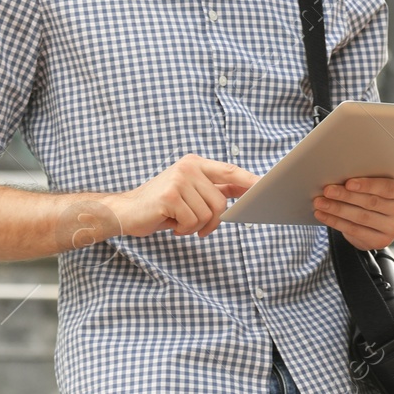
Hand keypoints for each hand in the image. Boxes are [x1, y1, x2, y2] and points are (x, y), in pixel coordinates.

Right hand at [104, 154, 257, 239]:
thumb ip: (215, 188)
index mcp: (195, 163)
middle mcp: (188, 167)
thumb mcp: (190, 192)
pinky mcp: (170, 196)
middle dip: (211, 221)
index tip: (266, 186)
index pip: (230, 171)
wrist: (127, 211)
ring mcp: (178, 180)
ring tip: (179, 221)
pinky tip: (171, 223)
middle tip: (196, 226)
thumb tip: (246, 190)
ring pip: (207, 214)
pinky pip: (192, 221)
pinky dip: (184, 229)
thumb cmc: (161, 205)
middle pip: (220, 202)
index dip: (249, 180)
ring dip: (195, 226)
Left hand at [313, 175, 393, 249]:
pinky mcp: (381, 241)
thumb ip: (369, 173)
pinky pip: (355, 231)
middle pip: (371, 203)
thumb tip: (342, 169)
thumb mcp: (379, 177)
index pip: (387, 188)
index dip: (367, 185)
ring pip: (360, 218)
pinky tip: (323, 215)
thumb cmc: (377, 187)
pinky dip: (335, 222)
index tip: (348, 182)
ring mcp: (393, 229)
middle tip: (327, 190)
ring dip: (336, 209)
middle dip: (345, 196)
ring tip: (320, 202)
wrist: (386, 211)